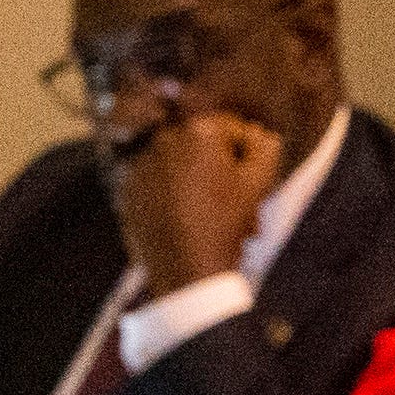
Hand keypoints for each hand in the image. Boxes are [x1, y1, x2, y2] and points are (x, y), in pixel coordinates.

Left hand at [108, 107, 280, 293]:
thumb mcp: (259, 186)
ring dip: (196, 180)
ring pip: (178, 164)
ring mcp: (142, 164)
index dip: (247, 151)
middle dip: (220, 167)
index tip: (253, 174)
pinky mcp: (128, 188)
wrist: (186, 267)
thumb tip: (261, 136)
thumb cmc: (225, 225)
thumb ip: (265, 150)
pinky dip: (171, 194)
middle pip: (201, 146)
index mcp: (199, 133)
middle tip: (236, 199)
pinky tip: (188, 218)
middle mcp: (165, 140)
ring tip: (212, 213)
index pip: (231, 127)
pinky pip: (157, 183)